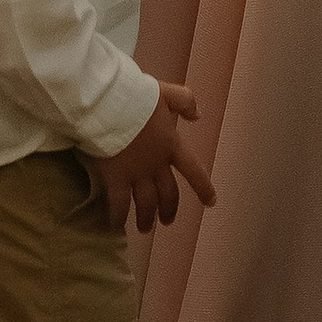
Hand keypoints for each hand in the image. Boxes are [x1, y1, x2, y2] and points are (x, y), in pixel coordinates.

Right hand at [97, 83, 216, 232]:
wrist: (109, 104)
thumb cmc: (138, 97)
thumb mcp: (168, 93)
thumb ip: (186, 102)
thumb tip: (199, 116)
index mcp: (172, 145)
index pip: (194, 171)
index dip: (204, 188)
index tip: (211, 202)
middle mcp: (156, 165)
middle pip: (168, 194)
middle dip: (170, 209)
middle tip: (167, 221)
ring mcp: (136, 175)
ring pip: (146, 204)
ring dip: (147, 218)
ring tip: (146, 228)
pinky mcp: (115, 179)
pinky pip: (118, 205)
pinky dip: (118, 217)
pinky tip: (116, 225)